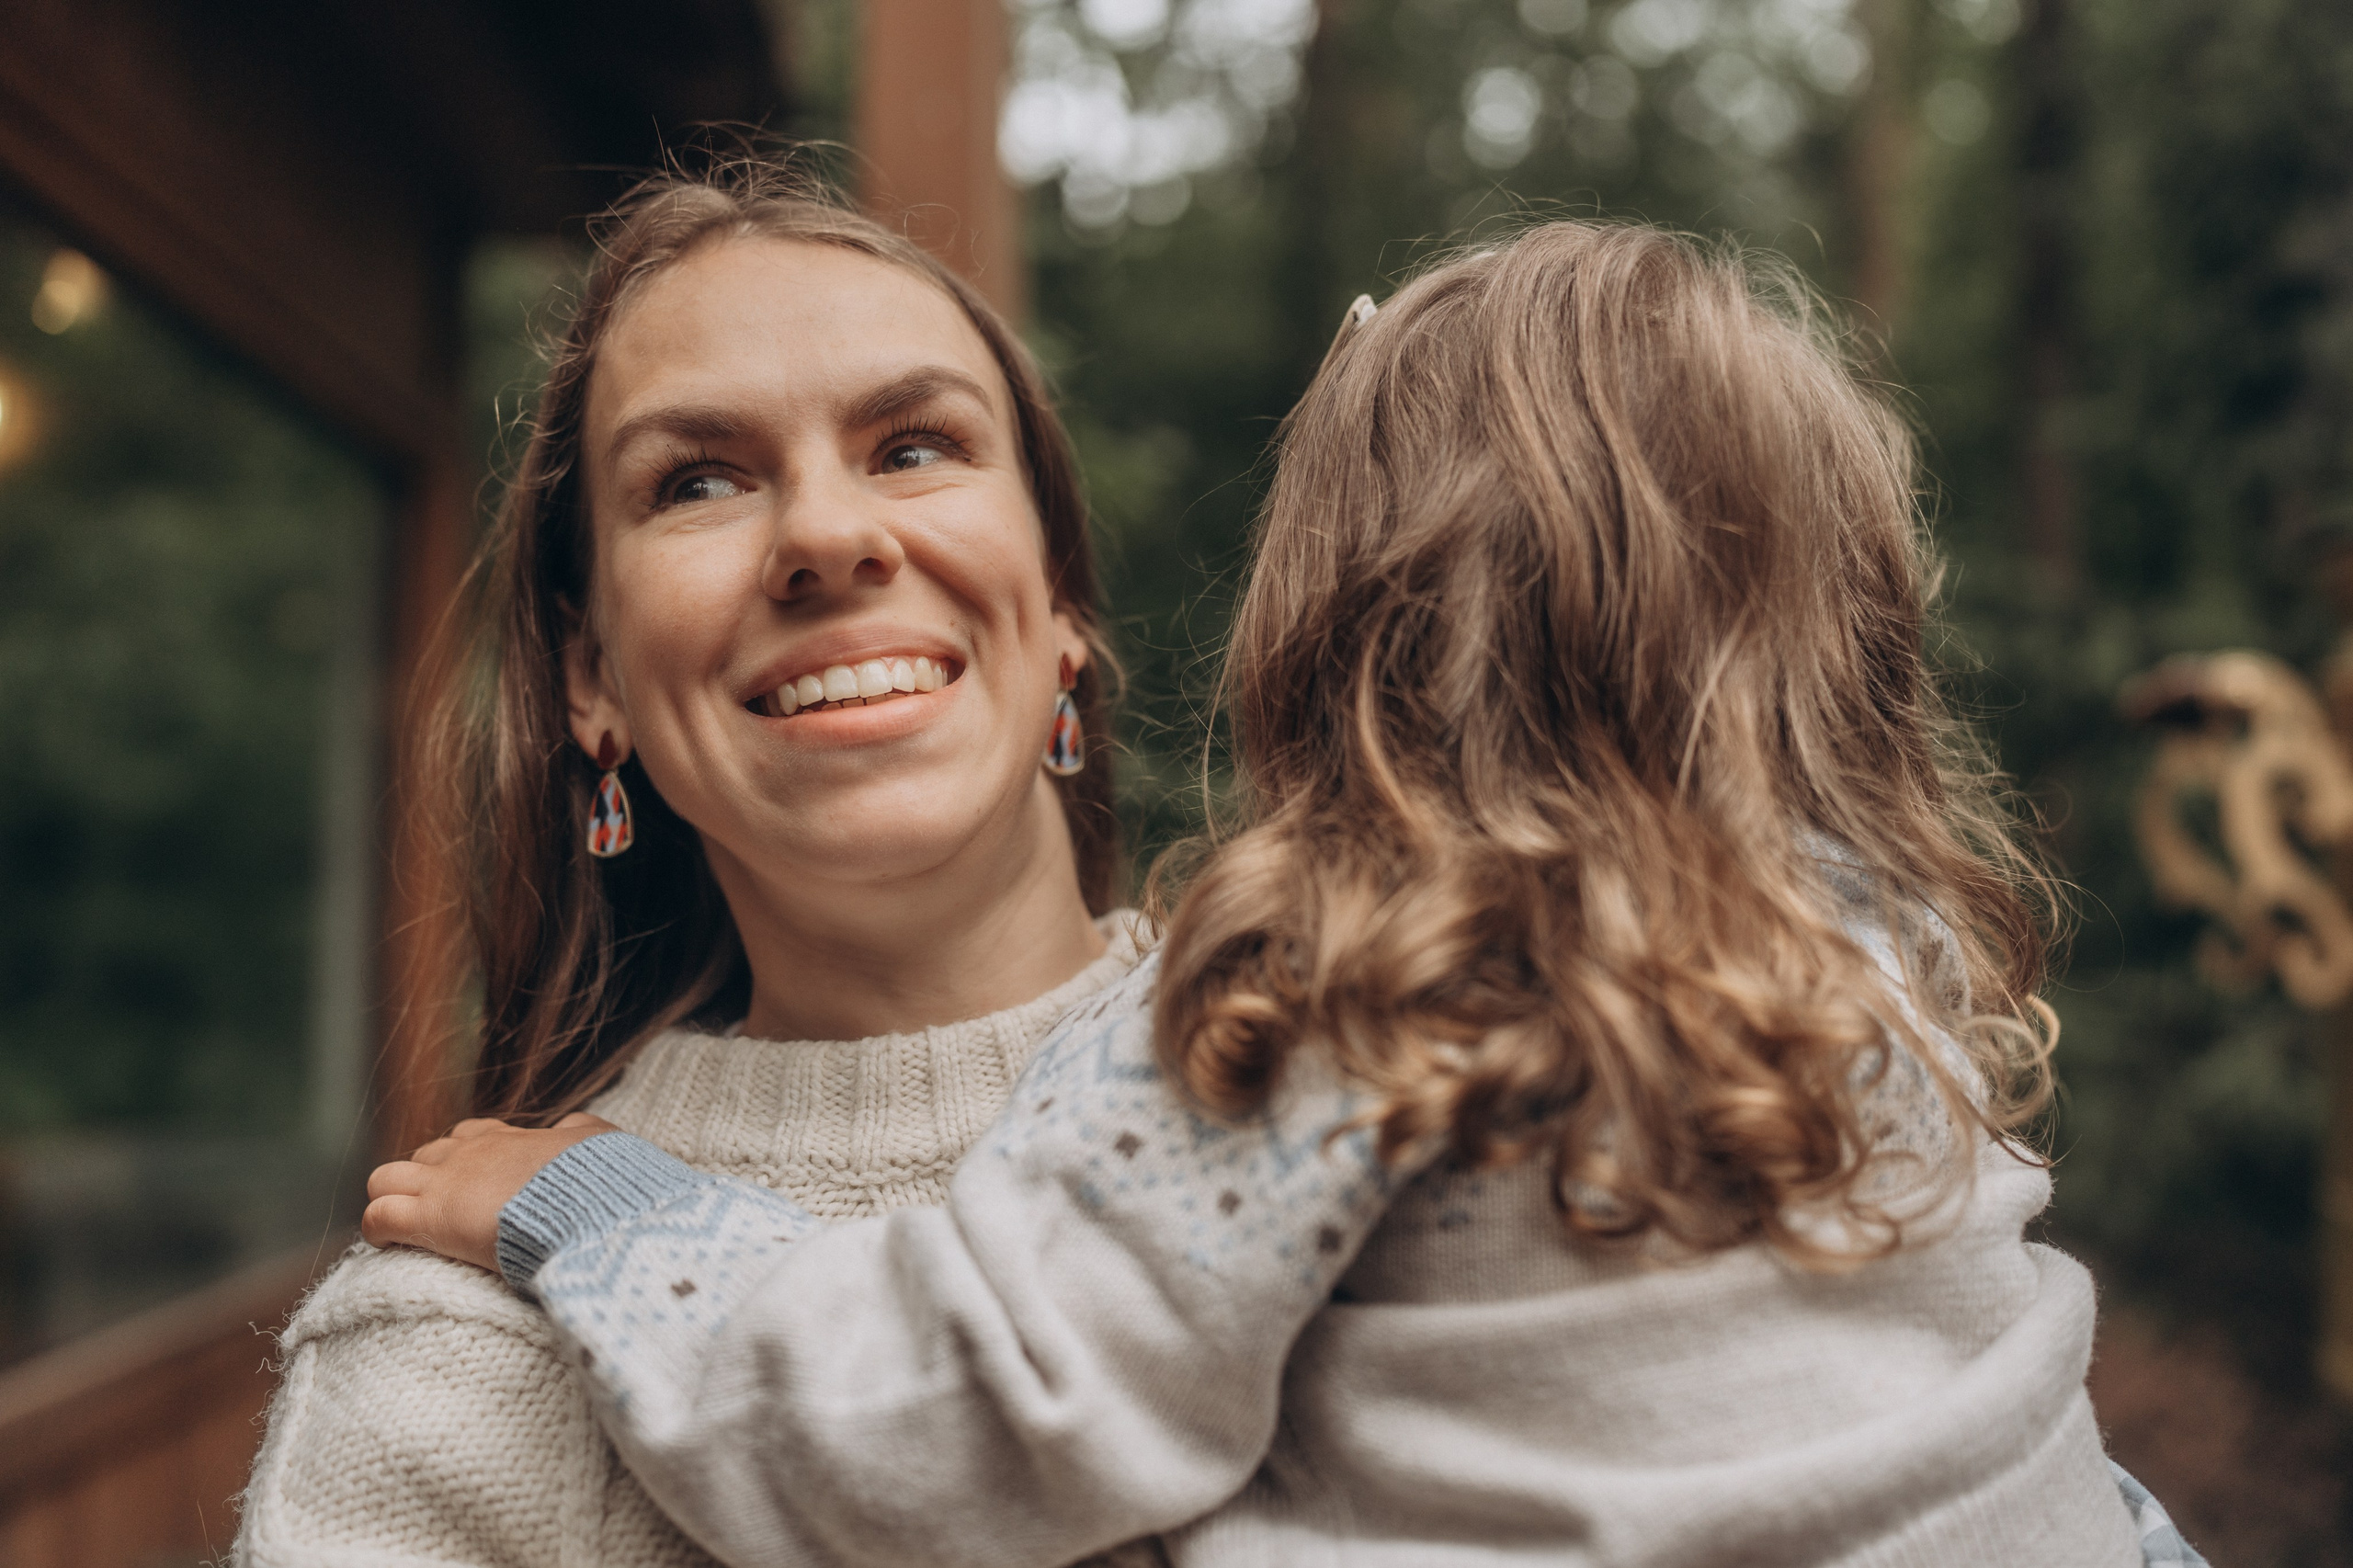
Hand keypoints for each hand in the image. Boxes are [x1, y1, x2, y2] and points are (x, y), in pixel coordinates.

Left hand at [362, 1113, 618, 1272]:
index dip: (464, 1162)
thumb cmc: (595, 1179)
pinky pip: (378, 1217)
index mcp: (506, 1137)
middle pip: (423, 1156)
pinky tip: (387, 1244)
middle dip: (424, 1180)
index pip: (467, 1138)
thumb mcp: (597, 1140)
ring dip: (390, 1199)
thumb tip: (572, 1126)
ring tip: (403, 1229)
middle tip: (442, 1212)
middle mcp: (467, 1154)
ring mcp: (444, 1184)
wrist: (583, 1206)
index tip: (475, 1186)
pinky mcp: (429, 1219)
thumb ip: (579, 1131)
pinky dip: (377, 1229)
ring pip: (384, 1178)